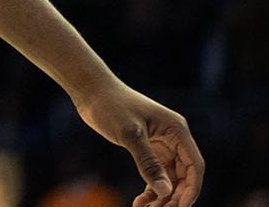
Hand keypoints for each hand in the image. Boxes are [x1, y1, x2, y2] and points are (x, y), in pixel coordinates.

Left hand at [75, 83, 203, 206]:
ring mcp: (161, 144)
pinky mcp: (148, 148)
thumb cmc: (111, 105)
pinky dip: (150, 188)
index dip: (191, 189)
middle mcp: (173, 138)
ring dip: (161, 196)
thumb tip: (166, 191)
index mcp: (176, 130)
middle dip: (174, 196)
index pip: (194, 166)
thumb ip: (148, 163)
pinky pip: (156, 173)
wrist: (91, 91)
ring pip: (170, 177)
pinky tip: (140, 202)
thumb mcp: (130, 134)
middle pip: (184, 175)